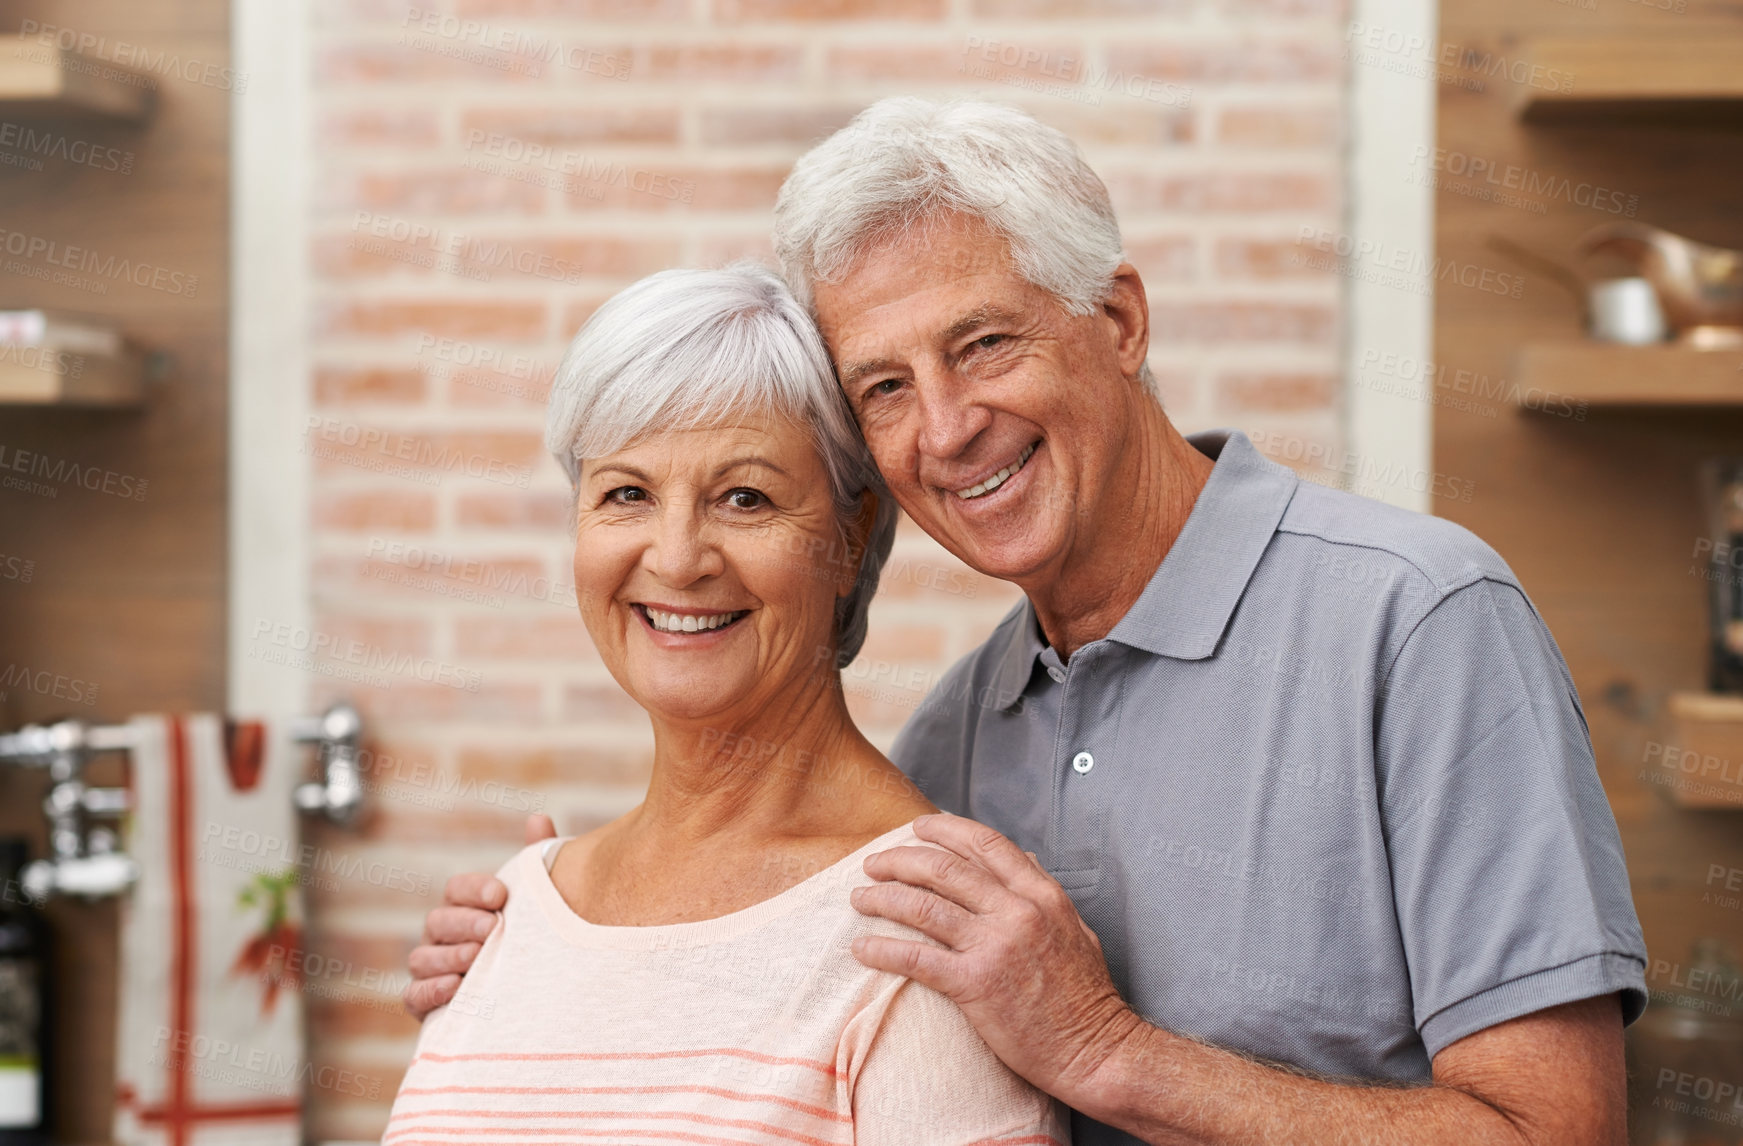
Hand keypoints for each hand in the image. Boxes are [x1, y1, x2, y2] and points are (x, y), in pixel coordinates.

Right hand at [403, 813, 555, 1018]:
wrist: (529, 999)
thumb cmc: (530, 941)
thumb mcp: (536, 903)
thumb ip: (536, 862)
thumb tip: (537, 819)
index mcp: (465, 908)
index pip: (457, 888)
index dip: (475, 889)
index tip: (501, 895)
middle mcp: (442, 936)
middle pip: (438, 921)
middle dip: (464, 923)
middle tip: (493, 929)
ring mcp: (431, 970)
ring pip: (422, 957)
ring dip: (449, 956)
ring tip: (477, 957)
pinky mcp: (425, 1005)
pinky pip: (413, 995)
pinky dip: (430, 990)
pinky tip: (456, 987)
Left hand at [849, 812, 1143, 1103]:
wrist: (1096, 1051)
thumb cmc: (1086, 998)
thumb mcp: (1075, 929)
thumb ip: (1044, 892)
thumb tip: (1024, 859)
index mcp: (1041, 894)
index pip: (986, 843)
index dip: (946, 829)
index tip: (918, 828)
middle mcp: (1017, 911)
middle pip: (944, 868)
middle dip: (901, 860)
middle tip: (874, 863)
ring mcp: (995, 946)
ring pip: (924, 906)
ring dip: (883, 897)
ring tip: (860, 898)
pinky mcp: (976, 984)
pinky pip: (916, 957)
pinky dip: (883, 948)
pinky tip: (862, 947)